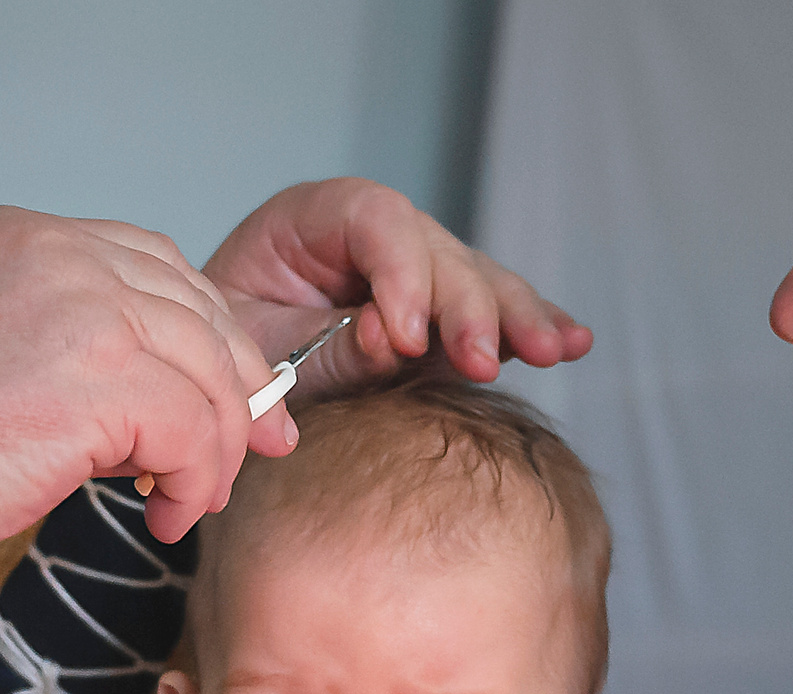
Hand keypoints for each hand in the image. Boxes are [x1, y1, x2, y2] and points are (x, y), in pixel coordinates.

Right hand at [0, 206, 289, 553]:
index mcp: (27, 238)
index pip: (156, 267)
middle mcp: (60, 254)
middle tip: (255, 450)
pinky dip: (193, 478)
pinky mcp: (102, 376)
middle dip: (237, 388)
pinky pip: (193, 429)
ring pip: (206, 374)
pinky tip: (164, 513)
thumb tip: (158, 397)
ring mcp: (85, 308)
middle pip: (197, 312)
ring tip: (187, 500)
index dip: (206, 333)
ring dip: (213, 449)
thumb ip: (62, 341)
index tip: (230, 394)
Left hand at [204, 177, 592, 396]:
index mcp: (313, 216)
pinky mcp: (438, 312)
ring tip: (552, 349)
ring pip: (476, 280)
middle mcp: (374, 233)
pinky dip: (524, 329)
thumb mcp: (257, 348)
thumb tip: (398, 344)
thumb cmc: (224, 353)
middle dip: (466, 308)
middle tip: (480, 362)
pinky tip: (573, 342)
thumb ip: (324, 346)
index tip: (405, 340)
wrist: (219, 377)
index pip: (376, 221)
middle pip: (439, 250)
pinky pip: (487, 313)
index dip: (401, 276)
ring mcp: (414, 269)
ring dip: (515, 318)